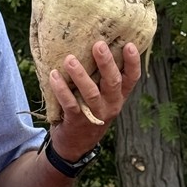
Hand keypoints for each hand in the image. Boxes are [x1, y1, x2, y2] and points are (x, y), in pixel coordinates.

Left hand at [47, 40, 141, 159]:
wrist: (75, 144)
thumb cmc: (89, 109)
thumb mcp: (101, 96)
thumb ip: (101, 76)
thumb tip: (93, 42)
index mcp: (118, 96)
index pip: (131, 79)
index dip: (133, 62)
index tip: (129, 44)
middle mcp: (111, 105)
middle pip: (113, 82)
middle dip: (106, 63)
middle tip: (98, 44)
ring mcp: (95, 114)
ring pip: (91, 93)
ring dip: (80, 75)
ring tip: (69, 59)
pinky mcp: (77, 120)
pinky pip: (70, 103)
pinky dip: (61, 89)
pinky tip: (54, 75)